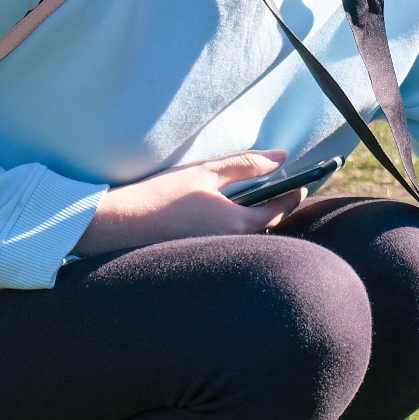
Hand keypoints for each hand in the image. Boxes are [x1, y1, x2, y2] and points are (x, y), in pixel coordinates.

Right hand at [73, 150, 307, 256]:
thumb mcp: (204, 172)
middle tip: (281, 189)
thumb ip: (246, 164)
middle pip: (266, 229)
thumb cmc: (160, 195)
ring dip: (256, 222)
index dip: (292, 195)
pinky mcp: (201, 261)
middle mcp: (231, 248)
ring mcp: (216, 257)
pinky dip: (235, 232)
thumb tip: (282, 158)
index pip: (278, 211)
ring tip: (255, 200)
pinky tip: (223, 217)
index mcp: (236, 225)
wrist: (116, 226)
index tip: (302, 182)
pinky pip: (230, 247)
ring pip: (247, 240)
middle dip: (276, 210)